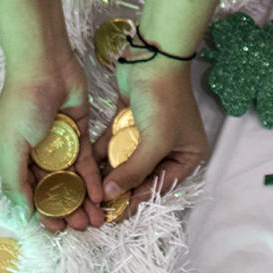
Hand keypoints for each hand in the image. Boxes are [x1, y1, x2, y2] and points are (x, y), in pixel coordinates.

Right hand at [0, 50, 105, 232]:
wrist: (45, 64)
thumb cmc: (21, 102)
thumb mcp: (10, 145)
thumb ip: (15, 181)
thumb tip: (23, 214)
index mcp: (14, 155)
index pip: (30, 192)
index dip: (43, 211)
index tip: (56, 229)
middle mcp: (36, 152)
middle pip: (54, 188)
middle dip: (67, 209)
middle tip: (82, 227)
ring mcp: (59, 142)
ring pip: (73, 179)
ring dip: (83, 199)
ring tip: (96, 218)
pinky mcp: (79, 132)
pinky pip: (87, 162)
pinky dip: (93, 179)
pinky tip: (100, 196)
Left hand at [96, 56, 208, 212]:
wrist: (152, 56)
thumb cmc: (164, 99)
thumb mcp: (154, 141)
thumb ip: (133, 171)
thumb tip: (111, 195)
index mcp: (187, 155)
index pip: (160, 186)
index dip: (137, 201)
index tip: (114, 216)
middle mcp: (169, 146)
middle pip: (142, 176)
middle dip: (121, 189)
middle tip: (98, 208)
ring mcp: (148, 133)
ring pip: (125, 160)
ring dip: (108, 173)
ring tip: (88, 192)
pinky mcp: (129, 120)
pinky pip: (114, 143)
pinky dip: (101, 154)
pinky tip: (85, 168)